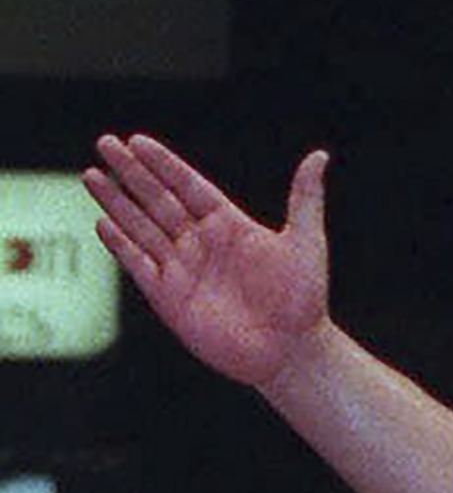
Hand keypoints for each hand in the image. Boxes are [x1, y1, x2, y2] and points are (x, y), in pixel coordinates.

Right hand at [85, 135, 330, 389]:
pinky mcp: (169, 298)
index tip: (138, 140)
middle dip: (131, 172)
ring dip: (116, 202)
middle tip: (106, 142)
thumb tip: (319, 155)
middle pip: (158, 200)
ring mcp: (183, 269)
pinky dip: (120, 245)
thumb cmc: (304, 300)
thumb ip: (305, 198)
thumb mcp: (306, 243)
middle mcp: (202, 243)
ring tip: (92, 175)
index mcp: (229, 226)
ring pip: (142, 227)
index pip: (188, 186)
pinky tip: (102, 222)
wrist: (292, 352)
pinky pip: (139, 265)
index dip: (163, 164)